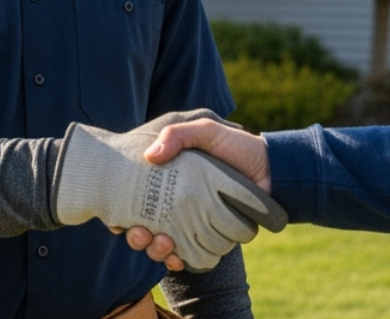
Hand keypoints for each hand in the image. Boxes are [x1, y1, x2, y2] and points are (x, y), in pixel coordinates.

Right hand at [52, 117, 285, 271]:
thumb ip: (177, 134)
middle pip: (143, 225)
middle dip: (137, 235)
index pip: (134, 199)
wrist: (272, 170)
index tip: (117, 219)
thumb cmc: (236, 146)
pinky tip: (176, 257)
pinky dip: (177, 259)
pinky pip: (186, 255)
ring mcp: (191, 221)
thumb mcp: (205, 130)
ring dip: (155, 249)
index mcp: (168, 178)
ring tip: (163, 244)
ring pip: (161, 243)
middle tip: (139, 233)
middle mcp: (176, 202)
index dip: (121, 212)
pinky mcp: (208, 237)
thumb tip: (150, 157)